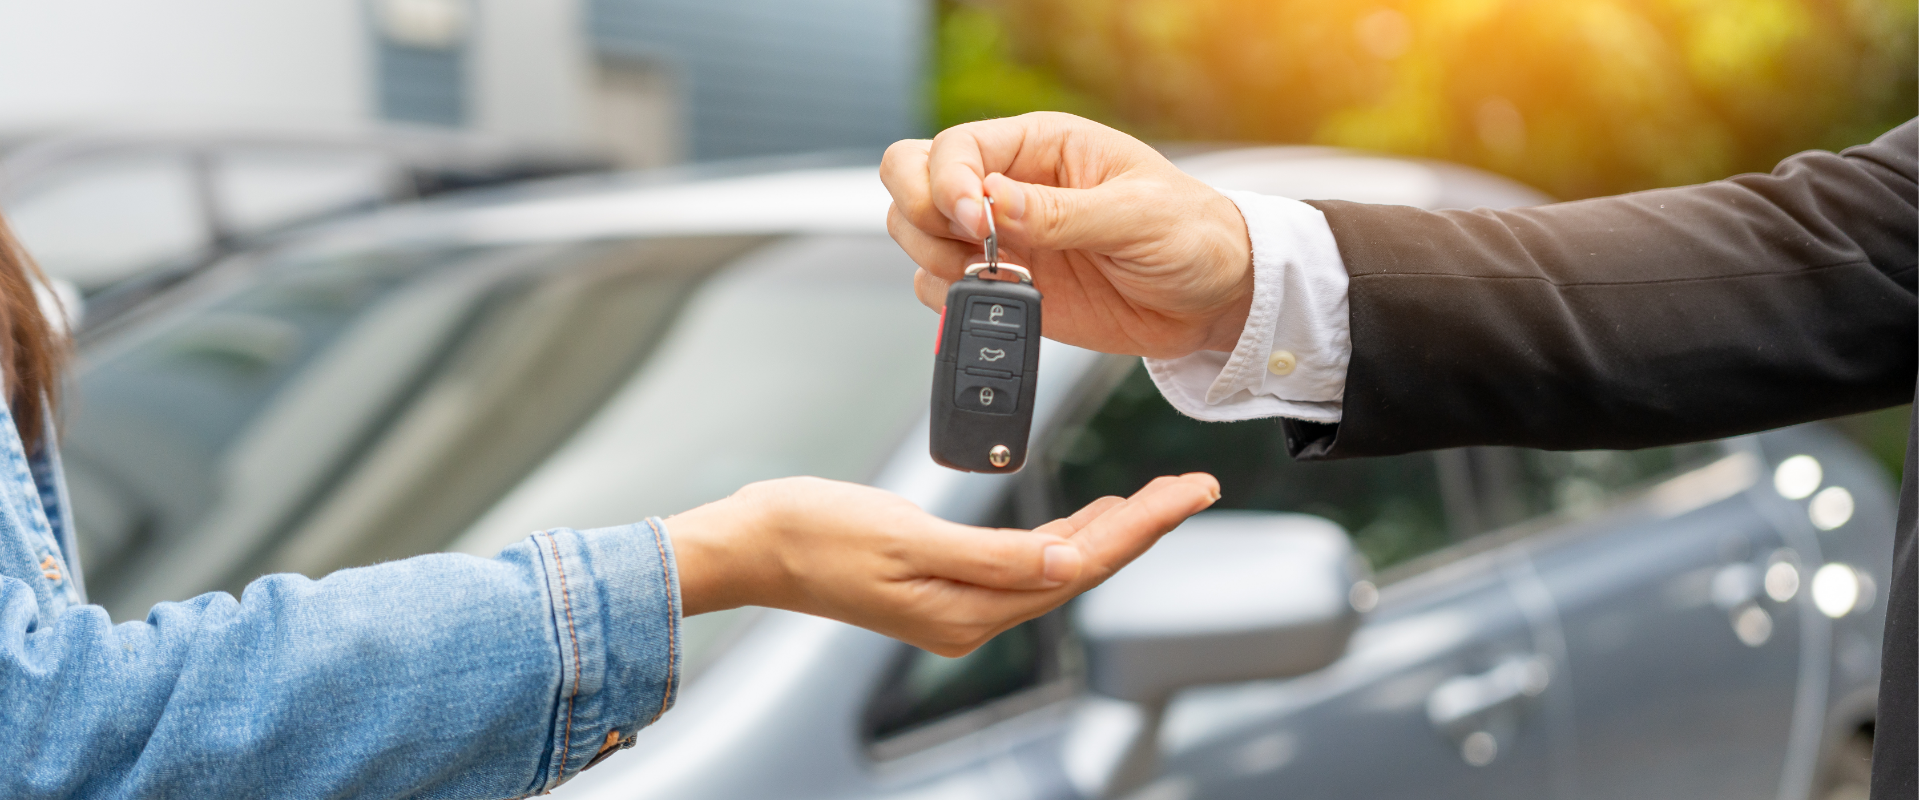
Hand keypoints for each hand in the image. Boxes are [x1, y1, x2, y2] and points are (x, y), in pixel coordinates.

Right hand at [666, 474, 1219, 656]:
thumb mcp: (905, 536)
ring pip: (1056, 566)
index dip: (1143, 527)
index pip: (1081, 566)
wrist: (751, 544)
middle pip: (1080, 568)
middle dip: (1141, 526)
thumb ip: (992, 557)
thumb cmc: (814, 533)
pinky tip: (1082, 520)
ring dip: (1108, 531)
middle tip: (1193, 486)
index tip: (1189, 493)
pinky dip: (1061, 537)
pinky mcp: (940, 583)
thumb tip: (1068, 567)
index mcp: (968, 610)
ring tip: (1156, 497)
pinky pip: (1022, 563)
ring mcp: (956, 603)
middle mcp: (971, 616)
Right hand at [881, 112, 1254, 359]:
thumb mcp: (1136, 216)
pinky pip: (940, 289)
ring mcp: (1001, 239)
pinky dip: (952, 301)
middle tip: (968, 247)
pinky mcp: (1005, 287)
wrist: (1214, 298)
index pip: (954, 147)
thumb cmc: (1191, 235)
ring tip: (993, 277)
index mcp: (1039, 146)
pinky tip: (1003, 300)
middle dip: (923, 215)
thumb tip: (993, 201)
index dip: (947, 182)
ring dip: (934, 259)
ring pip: (916, 234)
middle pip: (912, 180)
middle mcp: (1009, 187)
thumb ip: (1061, 213)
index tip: (976, 222)